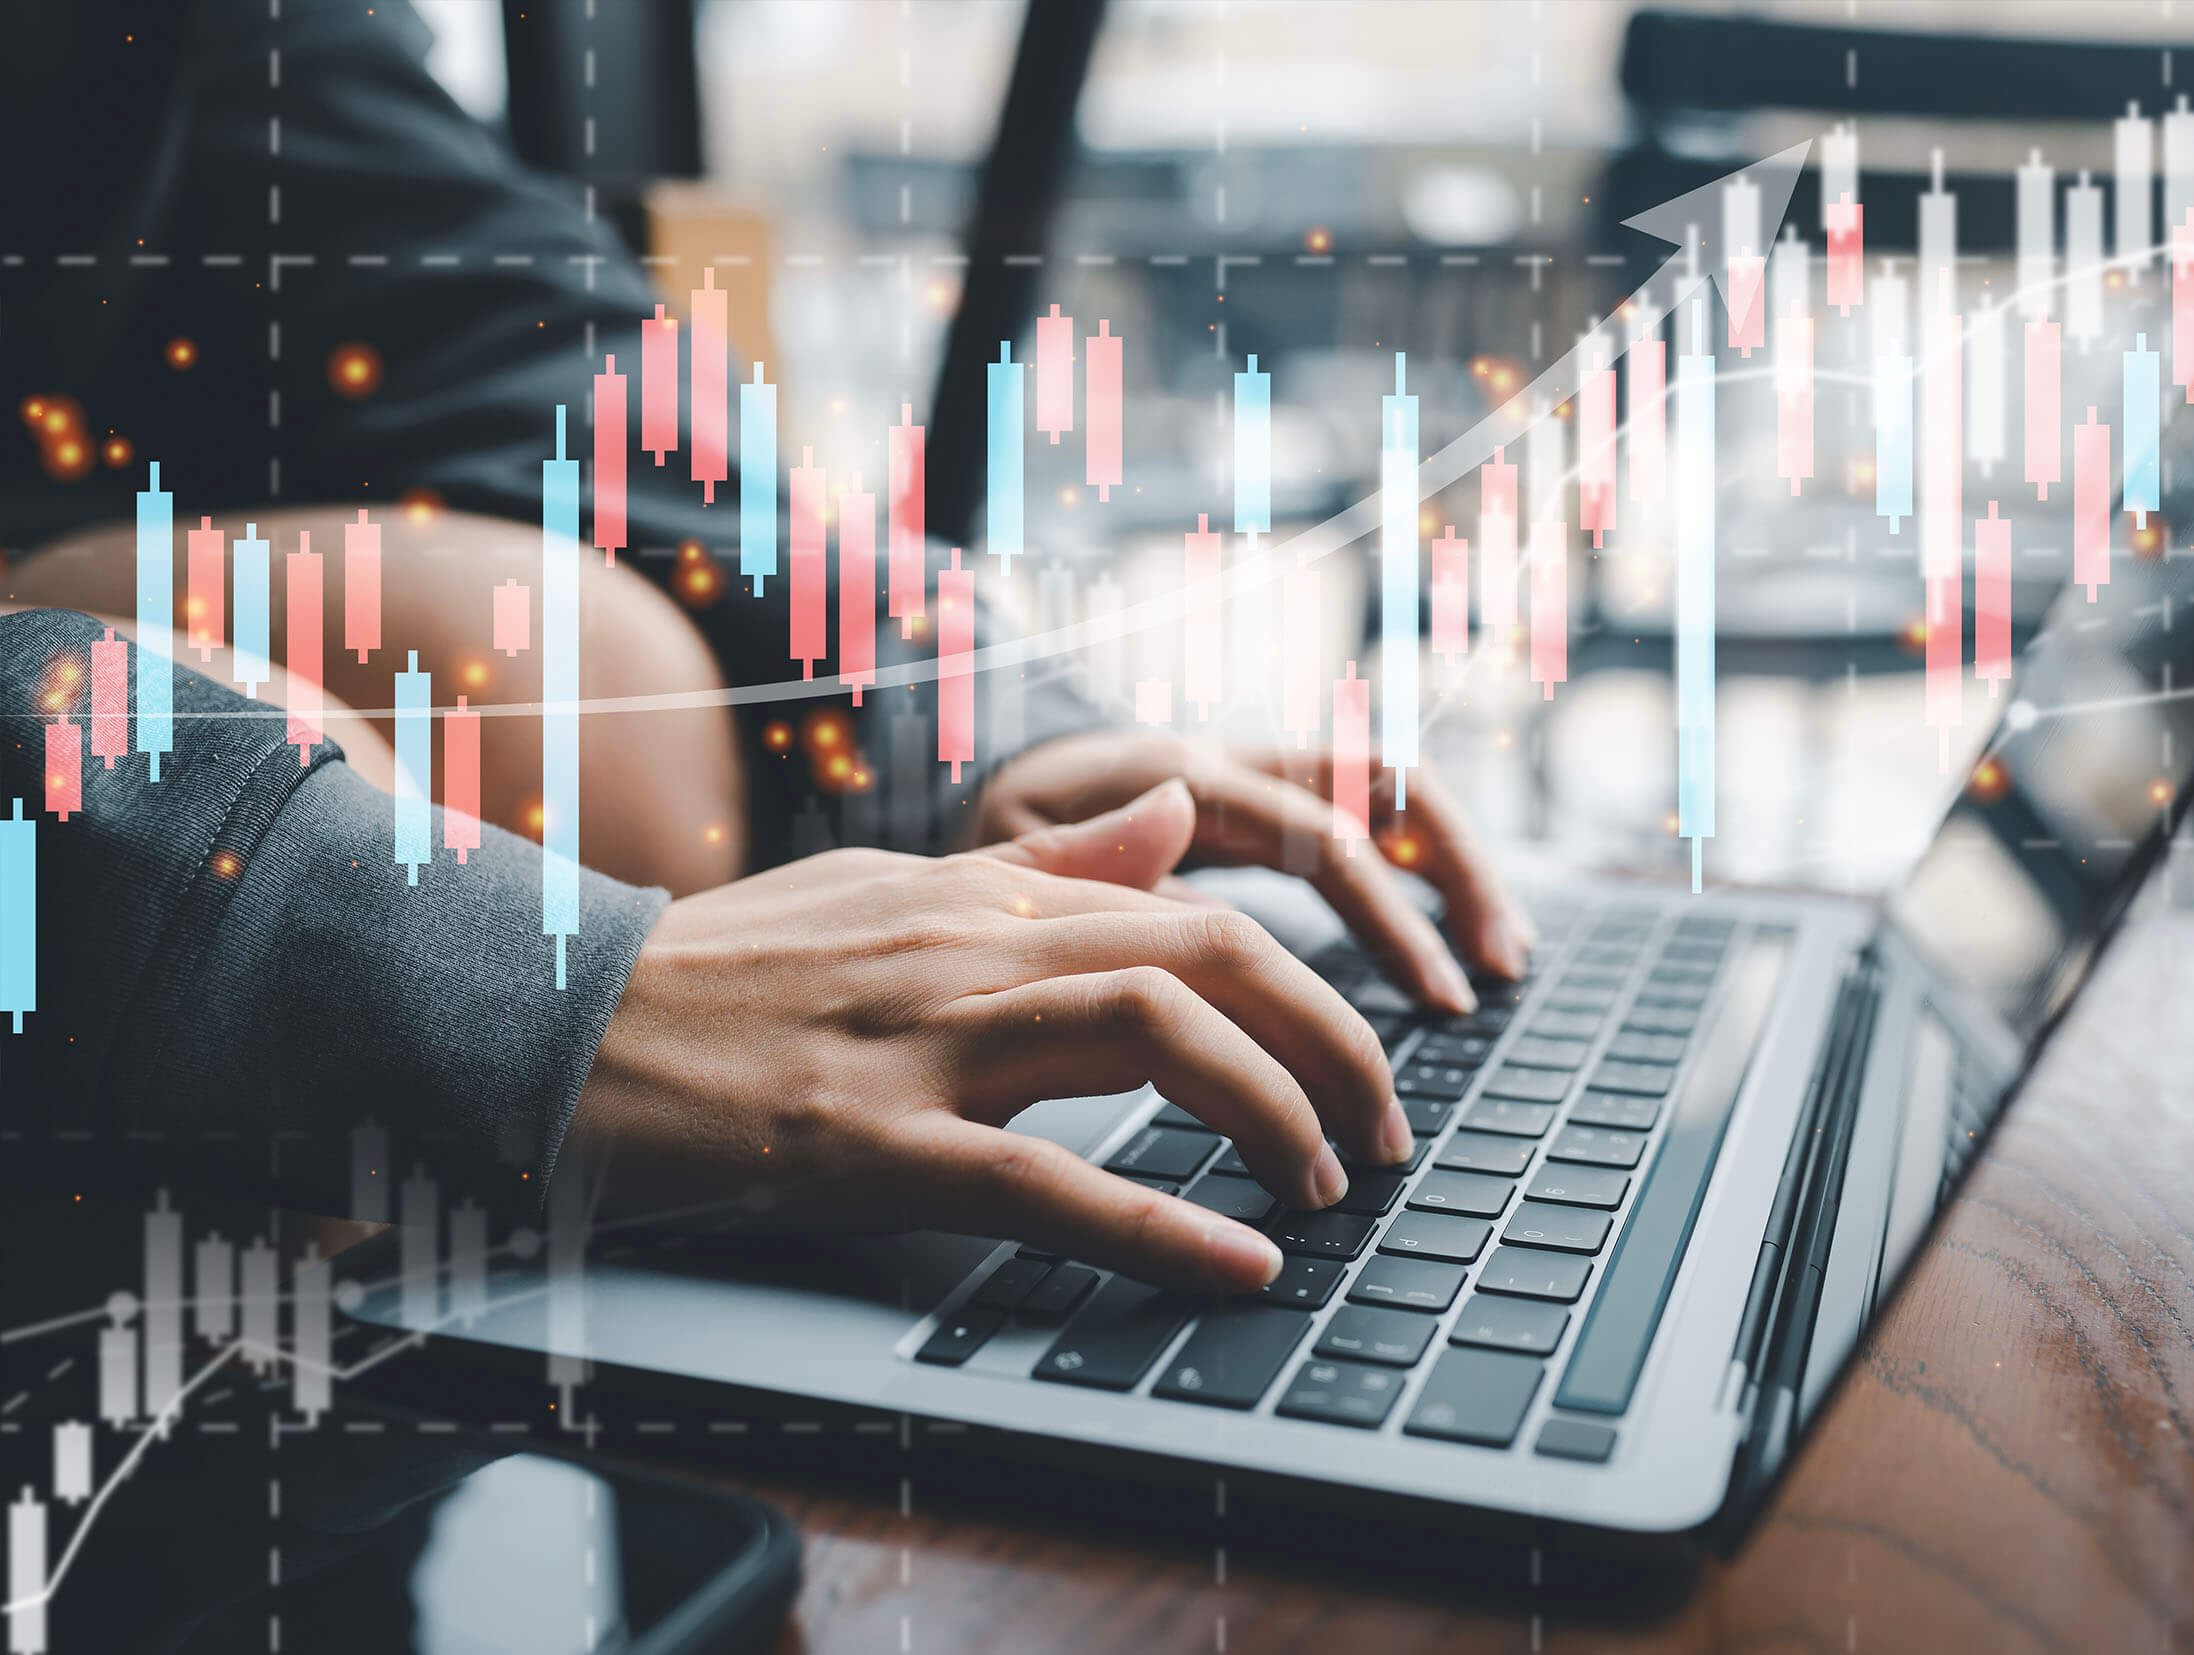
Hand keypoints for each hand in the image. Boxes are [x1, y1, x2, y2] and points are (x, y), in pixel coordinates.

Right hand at [568, 780, 1410, 1293]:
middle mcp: (974, 949)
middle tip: (1386, 1138)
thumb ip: (1046, 860)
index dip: (1312, 987)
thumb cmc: (731, 967)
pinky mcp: (866, 1144)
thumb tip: (1179, 812)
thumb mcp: (897, 883)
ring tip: (1330, 1190)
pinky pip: (1039, 1180)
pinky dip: (1155, 1225)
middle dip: (1331, 1044)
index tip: (1362, 1064)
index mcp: (988, 896)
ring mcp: (921, 1042)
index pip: (1200, 908)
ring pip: (1152, 1036)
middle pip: (1212, 957)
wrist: (556, 1017)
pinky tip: (1236, 1265)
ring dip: (1273, 1112)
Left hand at [963, 730, 1535, 1016]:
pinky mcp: (1274, 797)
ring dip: (1460, 868)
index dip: (1390, 919)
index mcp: (1183, 778)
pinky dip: (1429, 867)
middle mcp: (1240, 760)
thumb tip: (1188, 859)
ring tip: (1506, 957)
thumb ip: (1099, 870)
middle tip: (1495, 975)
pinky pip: (1373, 813)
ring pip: (1393, 790)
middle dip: (1455, 878)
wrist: (991, 789)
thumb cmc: (1000, 842)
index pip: (1320, 839)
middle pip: (1384, 788)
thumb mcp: (1013, 861)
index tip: (1436, 999)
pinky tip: (1462, 936)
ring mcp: (1263, 772)